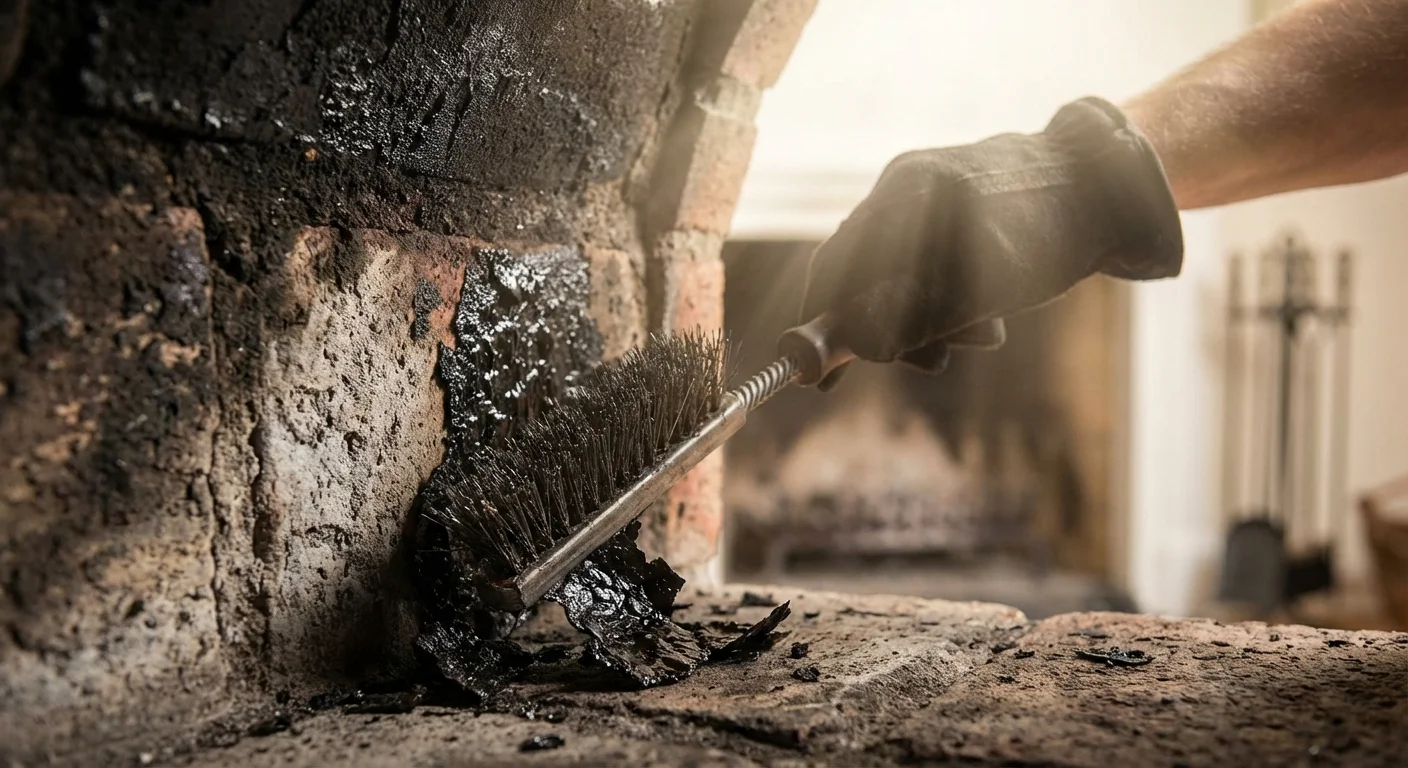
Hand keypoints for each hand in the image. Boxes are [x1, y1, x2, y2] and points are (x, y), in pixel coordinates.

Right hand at [796, 97, 1182, 388]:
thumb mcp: (986, 289)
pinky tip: (989, 314)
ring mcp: (928, 184)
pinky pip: (924, 253)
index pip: (833, 268)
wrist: (1119, 184)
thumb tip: (854, 348)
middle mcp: (907, 183)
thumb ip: (916, 317)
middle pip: (861, 271)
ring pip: (898, 268)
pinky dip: (946, 293)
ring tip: (984, 338)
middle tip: (935, 363)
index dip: (821, 326)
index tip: (819, 379)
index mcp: (907, 195)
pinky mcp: (953, 194)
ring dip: (929, 315)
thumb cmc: (1056, 236)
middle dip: (891, 327)